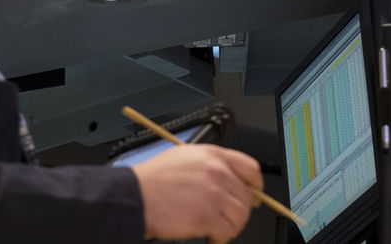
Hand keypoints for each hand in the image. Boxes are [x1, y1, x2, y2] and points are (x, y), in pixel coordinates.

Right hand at [131, 144, 262, 242]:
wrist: (135, 196)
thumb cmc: (153, 180)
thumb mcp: (184, 158)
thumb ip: (210, 165)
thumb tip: (230, 181)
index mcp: (212, 154)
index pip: (250, 169)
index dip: (255, 185)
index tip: (253, 195)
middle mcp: (216, 171)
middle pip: (246, 197)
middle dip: (237, 212)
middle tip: (223, 218)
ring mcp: (214, 193)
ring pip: (240, 216)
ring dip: (229, 226)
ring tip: (212, 228)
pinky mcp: (208, 215)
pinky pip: (228, 232)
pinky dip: (220, 238)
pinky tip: (208, 236)